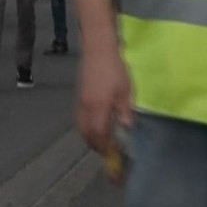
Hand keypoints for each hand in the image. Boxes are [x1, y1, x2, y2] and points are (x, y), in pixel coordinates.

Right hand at [75, 50, 133, 164]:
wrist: (98, 49)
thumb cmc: (115, 69)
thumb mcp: (126, 91)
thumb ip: (125, 111)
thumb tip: (126, 128)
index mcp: (98, 107)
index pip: (99, 135)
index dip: (105, 148)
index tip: (114, 156)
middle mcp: (86, 107)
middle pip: (86, 133)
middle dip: (96, 145)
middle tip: (108, 152)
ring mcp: (80, 101)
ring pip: (81, 126)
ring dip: (90, 136)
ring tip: (102, 140)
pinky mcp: (79, 96)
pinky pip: (79, 118)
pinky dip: (86, 126)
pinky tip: (95, 124)